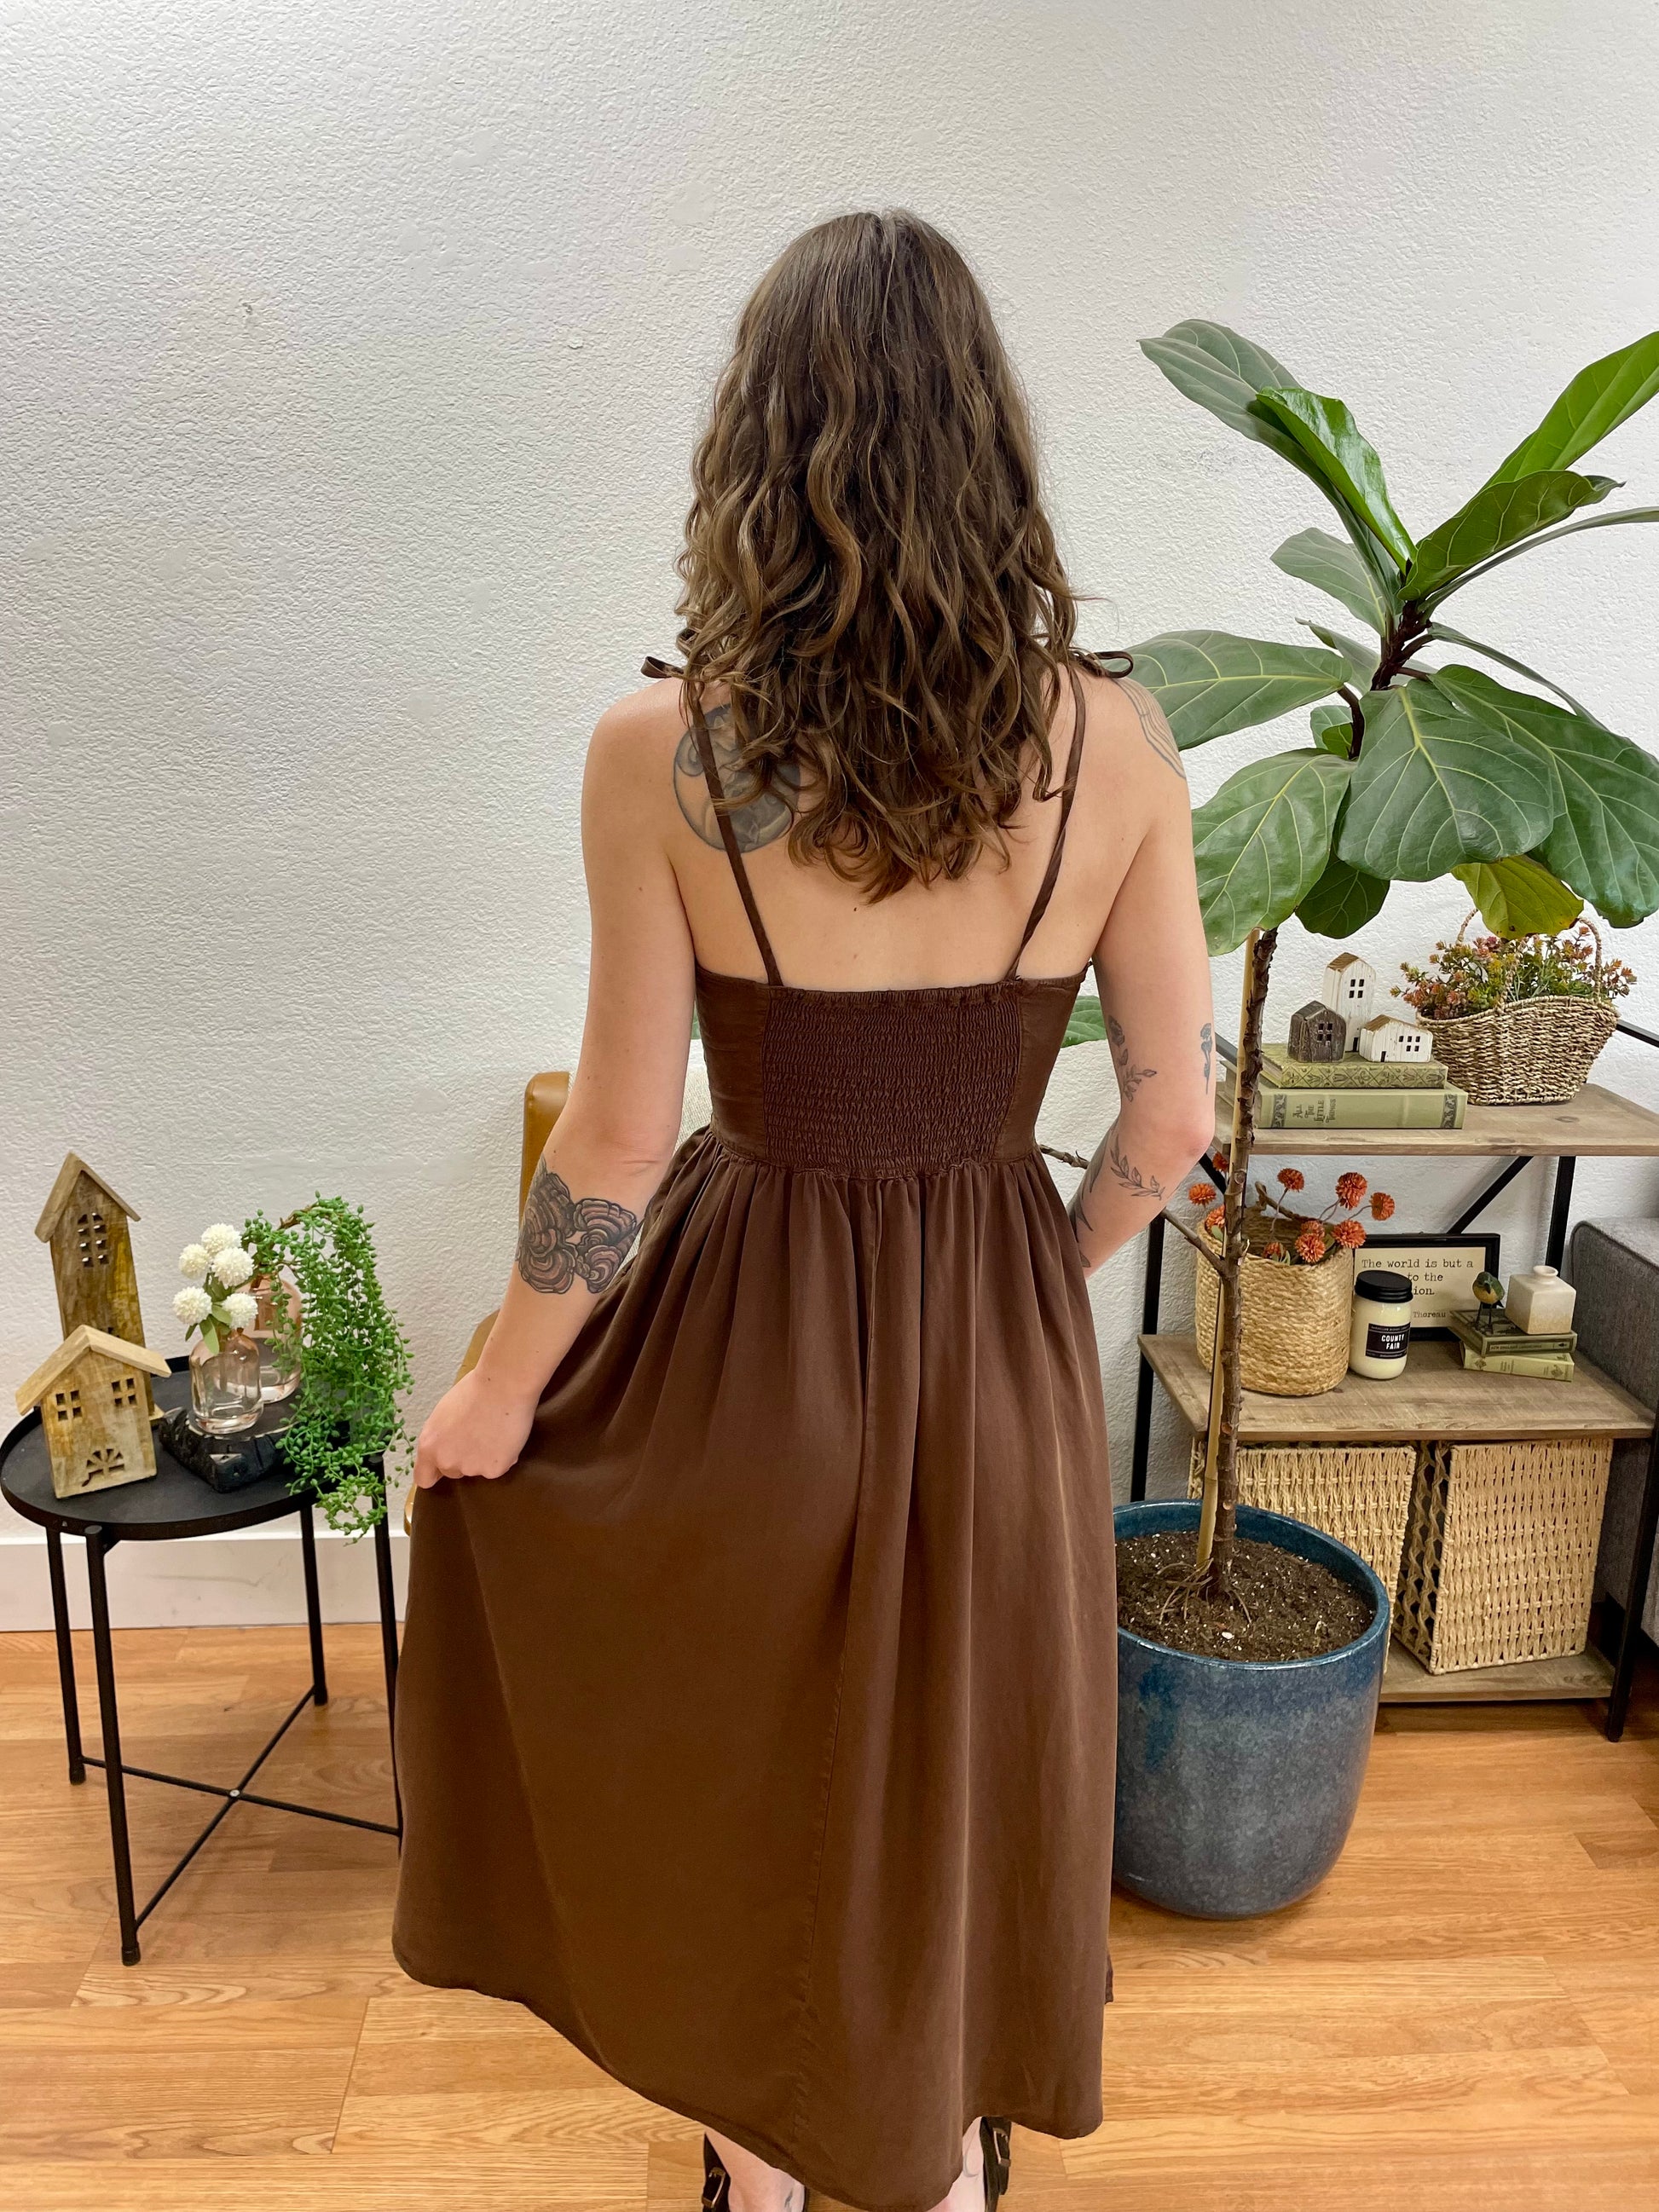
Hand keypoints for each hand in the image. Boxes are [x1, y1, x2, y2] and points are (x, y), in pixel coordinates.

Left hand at [411, 1369, 538, 1488]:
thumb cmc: (475, 1390)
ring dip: (484, 1458)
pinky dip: (503, 1456)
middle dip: (463, 1459)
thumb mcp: (443, 1414)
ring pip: (477, 1470)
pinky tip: (506, 1436)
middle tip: (477, 1436)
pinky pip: (498, 1467)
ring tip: (494, 1432)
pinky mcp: (494, 1469)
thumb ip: (440, 1437)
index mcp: (429, 1446)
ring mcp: (471, 1468)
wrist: (503, 1385)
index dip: (434, 1473)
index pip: (424, 1478)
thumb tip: (446, 1446)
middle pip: (453, 1472)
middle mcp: (447, 1461)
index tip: (442, 1469)